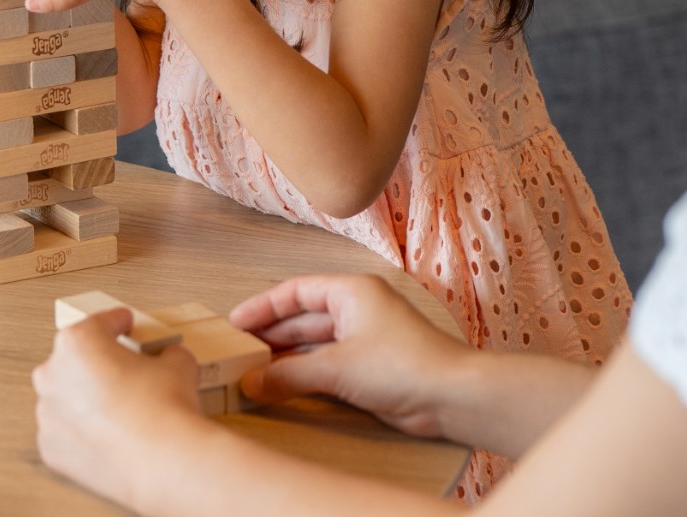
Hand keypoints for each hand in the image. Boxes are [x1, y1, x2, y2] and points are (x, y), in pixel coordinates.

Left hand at [33, 307, 205, 506]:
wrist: (164, 461)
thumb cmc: (164, 409)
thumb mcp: (178, 362)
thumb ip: (165, 353)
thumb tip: (167, 359)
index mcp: (78, 343)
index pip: (99, 323)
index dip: (118, 322)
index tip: (124, 324)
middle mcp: (53, 375)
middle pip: (75, 360)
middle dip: (99, 363)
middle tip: (127, 372)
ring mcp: (48, 415)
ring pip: (67, 399)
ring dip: (88, 400)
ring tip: (121, 410)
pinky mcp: (51, 449)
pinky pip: (66, 432)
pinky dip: (83, 432)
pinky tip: (111, 436)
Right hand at [230, 275, 473, 438]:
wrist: (450, 395)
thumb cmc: (403, 365)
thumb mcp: (336, 367)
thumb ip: (288, 375)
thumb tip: (251, 382)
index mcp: (352, 292)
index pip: (297, 291)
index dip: (263, 307)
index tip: (235, 324)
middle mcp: (357, 310)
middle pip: (303, 318)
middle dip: (271, 335)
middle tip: (237, 352)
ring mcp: (364, 339)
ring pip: (313, 344)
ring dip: (285, 358)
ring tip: (250, 372)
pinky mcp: (369, 367)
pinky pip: (326, 365)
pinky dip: (303, 374)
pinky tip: (280, 387)